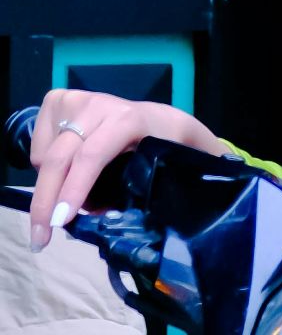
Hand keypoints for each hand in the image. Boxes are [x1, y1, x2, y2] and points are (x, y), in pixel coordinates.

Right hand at [28, 89, 222, 252]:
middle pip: (59, 160)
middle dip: (46, 203)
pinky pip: (38, 147)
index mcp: (130, 120)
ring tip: (61, 210)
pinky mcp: (57, 100)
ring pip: (46, 157)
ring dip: (49, 189)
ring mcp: (77, 101)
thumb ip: (186, 179)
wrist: (154, 114)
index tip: (63, 221)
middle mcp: (99, 106)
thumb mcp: (181, 156)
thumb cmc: (168, 140)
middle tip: (41, 239)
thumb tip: (187, 211)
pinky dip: (44, 169)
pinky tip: (66, 173)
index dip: (75, 189)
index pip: (93, 156)